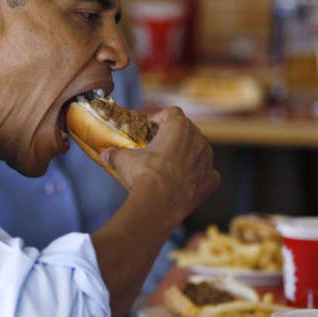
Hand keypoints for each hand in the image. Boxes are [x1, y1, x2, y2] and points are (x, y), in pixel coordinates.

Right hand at [102, 107, 219, 224]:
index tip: (149, 130)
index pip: (171, 113)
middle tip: (158, 149)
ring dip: (187, 156)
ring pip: (199, 151)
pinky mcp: (211, 180)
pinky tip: (184, 183)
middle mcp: (198, 138)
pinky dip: (197, 177)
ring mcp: (207, 159)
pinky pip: (207, 174)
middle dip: (174, 138)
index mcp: (179, 126)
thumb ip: (116, 153)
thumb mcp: (123, 160)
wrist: (159, 203)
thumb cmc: (143, 175)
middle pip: (187, 131)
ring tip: (170, 167)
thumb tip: (106, 154)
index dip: (159, 120)